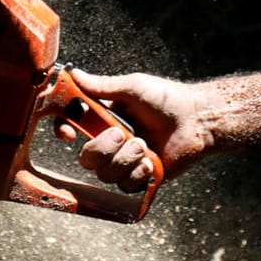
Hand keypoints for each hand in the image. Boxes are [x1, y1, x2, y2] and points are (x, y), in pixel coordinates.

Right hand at [54, 69, 215, 192]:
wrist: (197, 121)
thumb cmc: (167, 100)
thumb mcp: (132, 88)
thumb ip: (102, 86)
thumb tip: (74, 75)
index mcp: (104, 118)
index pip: (71, 126)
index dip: (64, 131)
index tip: (70, 134)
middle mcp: (111, 142)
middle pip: (87, 158)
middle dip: (103, 149)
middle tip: (124, 135)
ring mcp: (125, 161)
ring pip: (106, 174)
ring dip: (126, 159)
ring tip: (145, 145)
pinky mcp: (140, 178)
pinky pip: (126, 186)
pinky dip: (138, 173)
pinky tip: (151, 161)